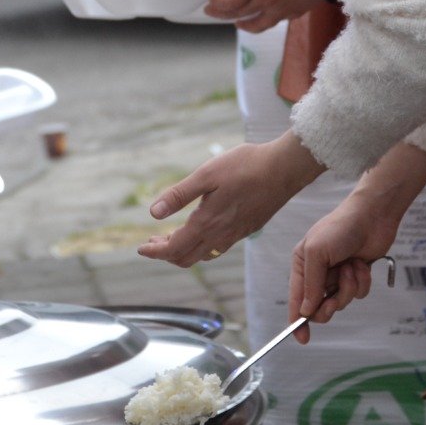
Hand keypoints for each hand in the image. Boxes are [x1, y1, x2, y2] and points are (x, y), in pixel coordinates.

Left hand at [138, 134, 325, 266]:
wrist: (284, 169)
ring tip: (169, 236)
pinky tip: (198, 231)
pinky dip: (200, 247)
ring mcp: (235, 235)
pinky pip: (217, 249)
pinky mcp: (246, 230)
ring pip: (202, 255)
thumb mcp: (207, 174)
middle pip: (186, 258)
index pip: (174, 248)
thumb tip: (154, 213)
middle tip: (151, 243)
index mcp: (207, 223)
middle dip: (165, 254)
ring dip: (182, 251)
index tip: (141, 249)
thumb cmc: (246, 166)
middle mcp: (221, 235)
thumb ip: (180, 195)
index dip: (155, 252)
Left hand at [205, 0, 324, 31]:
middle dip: (225, 15)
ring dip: (246, 25)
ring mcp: (282, 8)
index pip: (230, 1)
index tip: (210, 5)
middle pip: (240, 14)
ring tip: (240, 23)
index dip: (217, 6)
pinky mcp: (298, 11)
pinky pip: (279, 19)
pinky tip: (269, 15)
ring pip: (259, 24)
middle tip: (217, 14)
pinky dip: (269, 19)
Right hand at [288, 191, 402, 343]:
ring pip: (341, 301)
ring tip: (351, 267)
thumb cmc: (340, 228)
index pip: (296, 300)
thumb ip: (311, 285)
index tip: (302, 338)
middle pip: (319, 307)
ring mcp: (338, 276)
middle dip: (329, 304)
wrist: (373, 217)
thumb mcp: (317, 253)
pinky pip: (358, 294)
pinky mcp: (356, 276)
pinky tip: (362, 264)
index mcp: (302, 265)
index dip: (297, 321)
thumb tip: (306, 311)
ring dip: (348, 287)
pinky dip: (362, 281)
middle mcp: (318, 273)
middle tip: (333, 300)